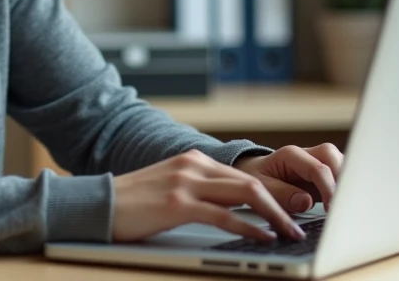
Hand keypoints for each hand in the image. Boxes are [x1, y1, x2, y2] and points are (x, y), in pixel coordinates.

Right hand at [111, 149, 306, 243]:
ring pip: (245, 194)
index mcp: (193, 161)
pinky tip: (263, 238)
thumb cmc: (133, 204)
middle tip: (301, 223)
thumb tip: (235, 210)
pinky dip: (249, 228)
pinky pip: (223, 216)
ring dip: (274, 216)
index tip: (293, 211)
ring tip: (290, 233)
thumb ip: (199, 191)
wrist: (96, 203)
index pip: (244, 176)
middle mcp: (193, 166)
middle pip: (252, 182)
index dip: (275, 194)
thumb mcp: (170, 188)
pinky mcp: (176, 204)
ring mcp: (185, 183)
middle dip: (283, 204)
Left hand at [233, 143, 343, 214]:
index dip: (328, 188)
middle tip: (345, 204)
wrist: (255, 172)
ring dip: (347, 181)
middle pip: (333, 157)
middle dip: (343, 179)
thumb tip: (305, 202)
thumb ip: (282, 195)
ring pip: (341, 162)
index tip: (332, 208)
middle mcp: (306, 154)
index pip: (317, 168)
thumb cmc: (258, 178)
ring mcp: (316, 161)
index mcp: (290, 155)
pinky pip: (340, 173)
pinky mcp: (324, 172)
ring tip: (348, 204)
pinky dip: (346, 185)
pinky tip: (346, 201)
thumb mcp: (261, 188)